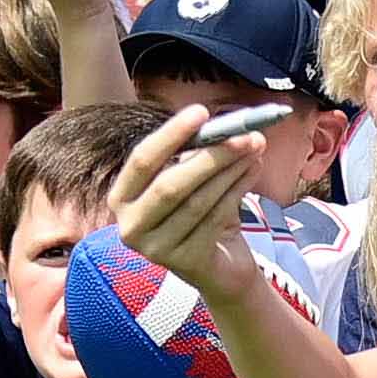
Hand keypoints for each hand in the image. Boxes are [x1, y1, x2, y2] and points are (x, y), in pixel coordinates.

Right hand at [106, 102, 255, 286]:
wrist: (217, 266)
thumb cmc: (198, 214)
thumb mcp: (190, 181)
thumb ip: (198, 154)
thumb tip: (231, 126)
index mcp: (121, 198)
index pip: (141, 161)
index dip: (171, 135)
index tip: (201, 111)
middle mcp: (131, 226)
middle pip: (170, 186)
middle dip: (210, 156)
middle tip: (242, 134)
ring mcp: (156, 250)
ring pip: (198, 202)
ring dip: (230, 170)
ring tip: (254, 146)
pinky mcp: (186, 262)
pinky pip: (216, 219)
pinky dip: (239, 189)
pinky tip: (254, 168)